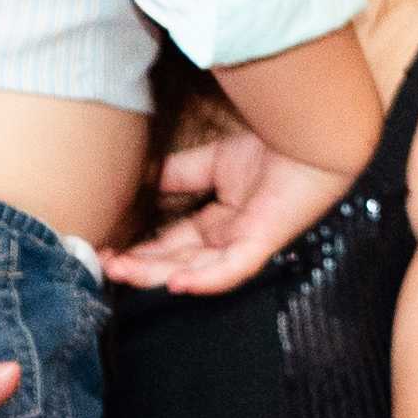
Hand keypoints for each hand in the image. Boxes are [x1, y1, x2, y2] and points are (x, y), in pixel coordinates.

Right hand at [104, 130, 354, 293]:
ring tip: (122, 273)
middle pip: (178, 262)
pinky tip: (177, 283)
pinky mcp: (264, 242)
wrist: (314, 134)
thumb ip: (178, 175)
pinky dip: (206, 279)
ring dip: (157, 274)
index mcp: (219, 222)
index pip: (173, 244)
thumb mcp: (212, 161)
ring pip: (196, 270)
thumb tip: (144, 182)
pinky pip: (233, 269)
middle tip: (103, 267)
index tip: (106, 250)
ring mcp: (246, 243)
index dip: (140, 250)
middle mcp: (230, 238)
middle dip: (139, 267)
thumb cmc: (273, 146)